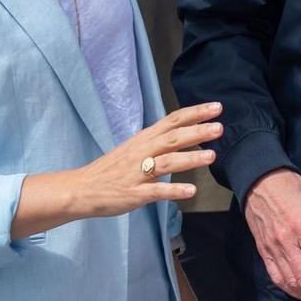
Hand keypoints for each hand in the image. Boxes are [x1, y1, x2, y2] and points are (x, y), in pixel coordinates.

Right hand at [12, 103, 222, 237]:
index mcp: (144, 139)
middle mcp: (142, 151)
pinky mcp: (134, 193)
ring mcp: (137, 173)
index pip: (173, 120)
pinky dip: (174, 190)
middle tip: (220, 128)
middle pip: (172, 138)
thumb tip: (186, 133)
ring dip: (190, 158)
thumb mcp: (135, 148)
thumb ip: (159, 141)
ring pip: (166, 162)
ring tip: (211, 156)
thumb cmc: (112, 169)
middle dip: (197, 132)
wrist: (81, 188)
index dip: (195, 113)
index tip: (217, 107)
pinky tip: (191, 192)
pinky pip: (156, 191)